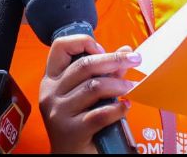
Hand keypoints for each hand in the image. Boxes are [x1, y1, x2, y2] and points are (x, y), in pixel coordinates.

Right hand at [39, 35, 139, 153]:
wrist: (69, 156)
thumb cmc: (78, 121)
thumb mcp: (86, 94)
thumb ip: (105, 72)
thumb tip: (127, 51)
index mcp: (51, 79)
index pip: (60, 47)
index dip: (83, 42)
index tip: (102, 49)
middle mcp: (51, 92)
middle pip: (84, 65)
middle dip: (113, 60)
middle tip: (135, 59)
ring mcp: (59, 112)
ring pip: (94, 87)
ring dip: (118, 85)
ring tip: (131, 86)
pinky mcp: (71, 130)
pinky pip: (100, 114)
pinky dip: (117, 109)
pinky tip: (125, 107)